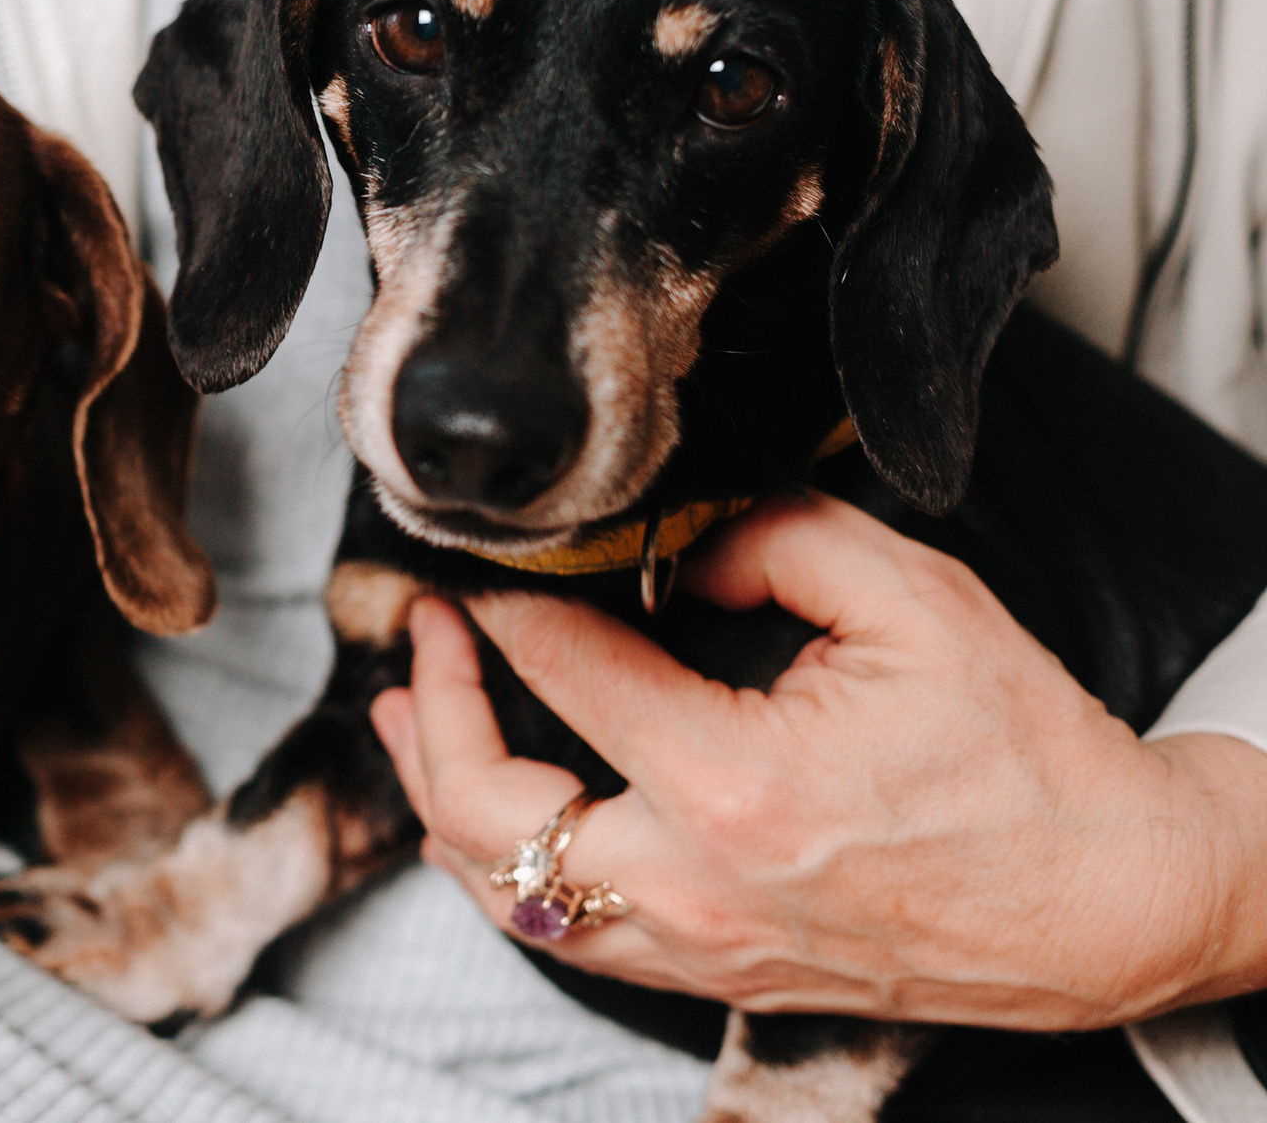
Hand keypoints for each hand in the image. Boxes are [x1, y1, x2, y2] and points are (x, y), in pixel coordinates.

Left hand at [371, 490, 1266, 1028]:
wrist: (1107, 899)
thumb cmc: (1024, 758)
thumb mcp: (913, 601)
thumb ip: (774, 542)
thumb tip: (668, 547)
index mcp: (730, 785)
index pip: (562, 669)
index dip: (498, 602)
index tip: (470, 561)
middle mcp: (692, 884)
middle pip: (482, 809)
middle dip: (431, 709)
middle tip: (422, 632)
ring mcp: (697, 946)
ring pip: (506, 894)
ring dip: (437, 798)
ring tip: (409, 716)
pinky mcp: (714, 974)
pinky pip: (565, 933)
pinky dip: (503, 869)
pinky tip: (483, 814)